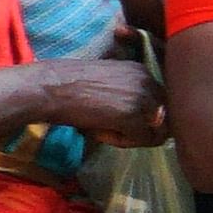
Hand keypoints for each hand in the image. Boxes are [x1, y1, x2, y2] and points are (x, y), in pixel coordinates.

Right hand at [0, 55, 164, 145]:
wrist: (48, 88)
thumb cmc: (69, 85)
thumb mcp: (108, 81)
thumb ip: (129, 94)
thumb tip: (152, 120)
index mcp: (141, 70)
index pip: (159, 101)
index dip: (141, 115)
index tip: (115, 116)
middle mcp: (147, 81)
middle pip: (163, 116)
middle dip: (141, 127)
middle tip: (112, 128)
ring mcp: (142, 98)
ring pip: (156, 130)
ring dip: (133, 136)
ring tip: (106, 130)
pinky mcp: (133, 116)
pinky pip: (143, 139)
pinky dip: (124, 142)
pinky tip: (101, 133)